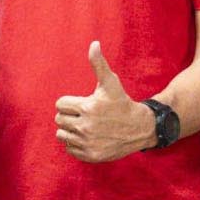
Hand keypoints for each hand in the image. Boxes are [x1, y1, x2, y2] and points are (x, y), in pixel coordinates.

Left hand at [53, 41, 158, 163]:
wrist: (139, 128)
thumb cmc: (122, 103)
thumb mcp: (111, 83)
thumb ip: (99, 64)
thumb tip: (94, 44)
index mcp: (87, 107)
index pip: (60, 105)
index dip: (69, 103)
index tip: (82, 104)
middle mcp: (86, 126)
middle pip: (59, 120)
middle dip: (69, 116)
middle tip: (84, 115)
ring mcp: (87, 143)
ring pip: (62, 135)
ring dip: (70, 130)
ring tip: (84, 126)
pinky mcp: (90, 155)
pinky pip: (69, 149)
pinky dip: (75, 144)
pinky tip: (88, 137)